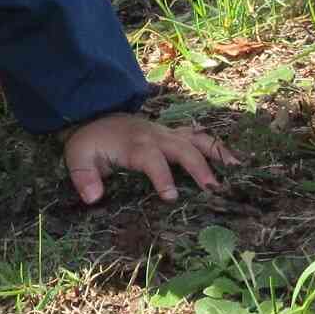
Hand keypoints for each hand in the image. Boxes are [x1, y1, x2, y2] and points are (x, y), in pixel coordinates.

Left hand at [63, 113, 239, 205]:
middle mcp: (155, 136)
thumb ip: (83, 177)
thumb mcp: (77, 157)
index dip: (162, 176)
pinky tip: (235, 160)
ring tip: (237, 169)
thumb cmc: (90, 142)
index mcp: (133, 143)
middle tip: (213, 189)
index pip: (151, 158)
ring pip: (196, 139)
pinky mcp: (174, 134)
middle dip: (199, 167)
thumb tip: (93, 197)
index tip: (171, 196)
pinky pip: (198, 137)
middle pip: (182, 148)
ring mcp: (167, 133)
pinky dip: (217, 146)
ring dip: (216, 153)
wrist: (95, 116)